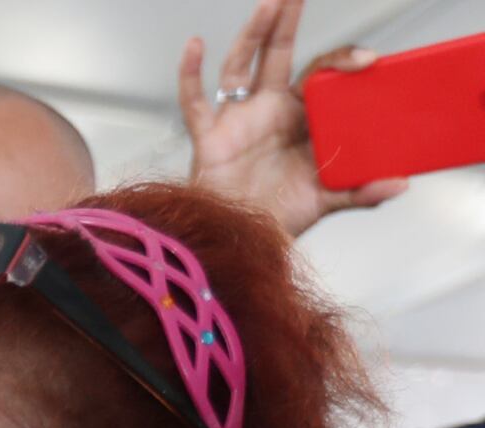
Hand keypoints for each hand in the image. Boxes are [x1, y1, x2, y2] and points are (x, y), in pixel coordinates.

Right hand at [182, 0, 408, 236]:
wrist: (237, 241)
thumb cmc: (275, 218)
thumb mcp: (326, 201)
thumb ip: (361, 191)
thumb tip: (400, 184)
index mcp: (300, 120)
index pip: (321, 75)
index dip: (341, 61)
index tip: (366, 60)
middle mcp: (268, 111)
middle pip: (279, 55)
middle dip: (286, 22)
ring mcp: (237, 120)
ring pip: (242, 66)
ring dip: (253, 35)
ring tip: (268, 6)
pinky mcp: (209, 136)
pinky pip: (194, 102)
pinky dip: (190, 74)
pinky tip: (194, 47)